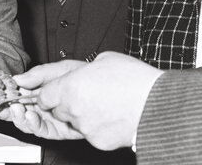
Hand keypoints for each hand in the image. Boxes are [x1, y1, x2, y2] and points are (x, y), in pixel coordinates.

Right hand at [3, 60, 85, 135]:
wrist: (105, 91)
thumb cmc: (87, 77)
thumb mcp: (61, 69)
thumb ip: (40, 74)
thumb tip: (18, 78)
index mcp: (43, 89)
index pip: (20, 92)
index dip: (8, 93)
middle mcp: (45, 104)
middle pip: (21, 109)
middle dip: (9, 107)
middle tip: (3, 104)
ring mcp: (51, 118)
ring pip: (28, 122)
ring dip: (19, 116)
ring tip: (17, 108)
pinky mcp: (59, 130)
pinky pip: (42, 130)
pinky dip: (33, 124)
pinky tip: (29, 116)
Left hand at [26, 52, 163, 150]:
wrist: (157, 104)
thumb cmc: (135, 80)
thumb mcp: (104, 59)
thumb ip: (76, 68)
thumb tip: (67, 72)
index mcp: (70, 86)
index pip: (43, 96)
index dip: (51, 91)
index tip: (57, 90)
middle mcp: (73, 109)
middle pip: (57, 110)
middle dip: (66, 103)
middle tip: (87, 93)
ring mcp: (84, 128)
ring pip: (73, 122)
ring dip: (81, 114)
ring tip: (104, 102)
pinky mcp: (96, 142)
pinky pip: (89, 133)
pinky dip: (96, 126)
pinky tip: (111, 114)